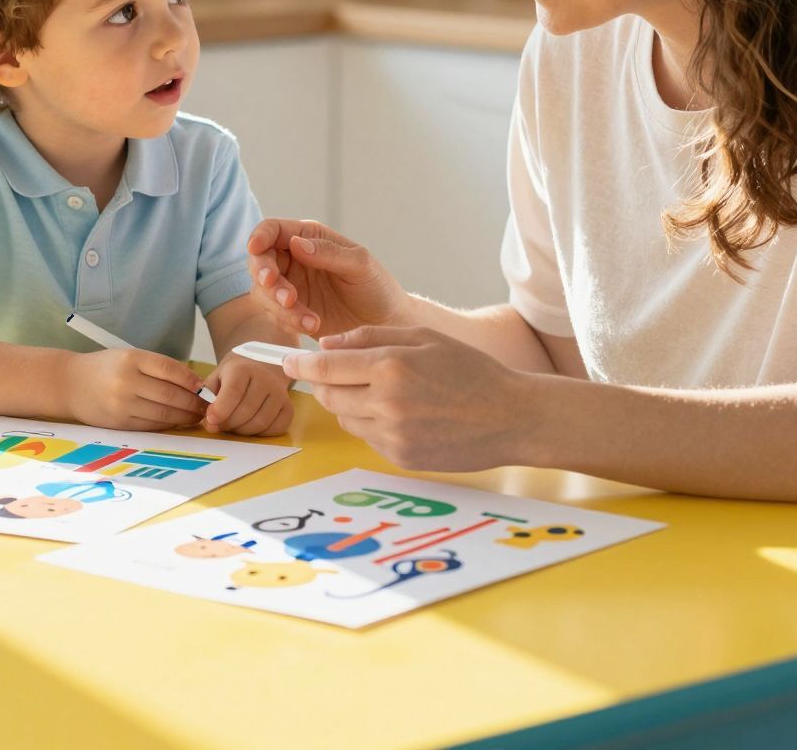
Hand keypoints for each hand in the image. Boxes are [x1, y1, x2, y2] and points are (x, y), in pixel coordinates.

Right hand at [65, 349, 206, 431]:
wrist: (68, 384)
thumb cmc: (104, 368)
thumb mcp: (128, 357)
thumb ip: (157, 367)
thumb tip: (192, 383)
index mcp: (131, 359)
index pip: (171, 369)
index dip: (192, 380)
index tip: (204, 387)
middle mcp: (126, 382)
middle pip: (170, 395)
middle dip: (193, 402)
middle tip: (207, 405)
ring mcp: (122, 404)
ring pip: (163, 414)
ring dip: (185, 417)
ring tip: (196, 416)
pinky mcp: (119, 423)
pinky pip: (151, 426)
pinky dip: (168, 424)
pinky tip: (177, 422)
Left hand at [200, 353, 293, 436]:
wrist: (261, 365)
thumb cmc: (234, 374)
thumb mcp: (216, 378)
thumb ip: (208, 399)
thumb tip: (210, 423)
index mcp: (243, 369)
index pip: (233, 392)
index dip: (220, 410)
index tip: (210, 420)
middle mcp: (265, 379)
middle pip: (246, 411)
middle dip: (228, 424)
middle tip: (219, 425)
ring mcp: (280, 393)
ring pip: (260, 423)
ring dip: (242, 431)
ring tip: (233, 425)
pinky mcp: (288, 406)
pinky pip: (276, 428)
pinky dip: (261, 433)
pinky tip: (250, 426)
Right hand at [246, 218, 407, 337]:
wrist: (386, 324)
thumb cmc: (377, 287)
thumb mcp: (360, 264)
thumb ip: (328, 253)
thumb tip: (295, 244)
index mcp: (309, 238)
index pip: (273, 230)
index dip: (259, 237)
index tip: (255, 248)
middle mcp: (295, 259)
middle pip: (261, 261)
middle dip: (267, 278)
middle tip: (285, 296)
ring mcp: (291, 286)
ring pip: (263, 292)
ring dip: (279, 306)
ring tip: (310, 319)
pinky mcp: (291, 312)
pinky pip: (276, 315)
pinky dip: (289, 321)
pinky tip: (313, 324)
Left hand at [281, 326, 536, 471]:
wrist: (511, 417)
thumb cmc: (471, 370)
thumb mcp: (423, 337)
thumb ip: (370, 337)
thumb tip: (326, 343)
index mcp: (391, 368)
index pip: (325, 367)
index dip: (300, 363)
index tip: (285, 360)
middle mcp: (386, 405)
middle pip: (327, 395)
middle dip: (325, 382)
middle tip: (340, 372)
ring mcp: (393, 436)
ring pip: (344, 419)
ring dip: (349, 403)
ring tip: (383, 391)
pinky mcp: (400, 458)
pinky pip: (367, 438)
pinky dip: (372, 424)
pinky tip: (403, 413)